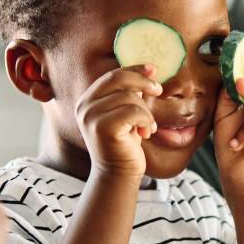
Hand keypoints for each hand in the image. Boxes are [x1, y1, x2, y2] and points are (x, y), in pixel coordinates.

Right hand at [76, 64, 161, 179]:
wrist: (118, 174)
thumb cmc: (125, 144)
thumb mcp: (125, 113)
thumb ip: (129, 94)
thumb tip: (148, 70)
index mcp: (88, 100)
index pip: (112, 75)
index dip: (134, 69)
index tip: (152, 69)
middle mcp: (85, 106)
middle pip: (119, 78)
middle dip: (143, 82)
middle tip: (158, 90)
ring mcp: (91, 116)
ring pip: (129, 96)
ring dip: (146, 111)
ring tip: (148, 126)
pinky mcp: (103, 127)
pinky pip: (133, 111)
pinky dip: (146, 120)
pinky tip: (146, 133)